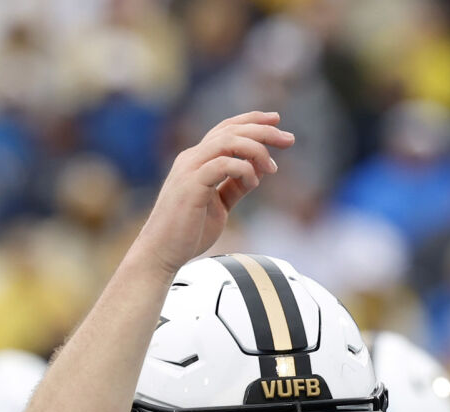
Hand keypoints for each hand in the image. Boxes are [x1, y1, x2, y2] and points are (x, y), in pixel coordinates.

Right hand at [138, 112, 294, 273]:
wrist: (161, 252)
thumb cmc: (187, 232)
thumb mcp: (220, 205)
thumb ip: (236, 186)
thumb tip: (258, 171)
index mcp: (197, 160)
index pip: (226, 129)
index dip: (251, 121)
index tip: (276, 121)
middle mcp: (192, 158)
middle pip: (230, 130)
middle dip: (263, 130)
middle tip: (288, 139)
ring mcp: (189, 169)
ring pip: (227, 141)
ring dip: (256, 149)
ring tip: (272, 167)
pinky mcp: (191, 185)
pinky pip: (222, 164)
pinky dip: (243, 169)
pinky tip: (253, 181)